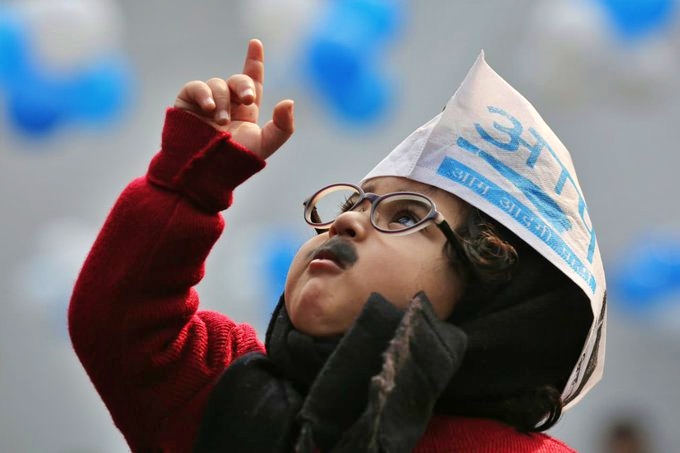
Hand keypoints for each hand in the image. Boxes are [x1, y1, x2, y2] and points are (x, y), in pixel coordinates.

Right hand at [174, 39, 293, 159]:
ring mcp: (207, 102)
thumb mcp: (265, 145)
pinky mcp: (187, 103)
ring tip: (221, 123)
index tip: (255, 43)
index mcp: (246, 110)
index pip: (252, 81)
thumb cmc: (235, 161)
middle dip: (244, 85)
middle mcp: (227, 103)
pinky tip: (209, 109)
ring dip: (223, 101)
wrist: (204, 172)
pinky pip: (196, 87)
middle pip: (237, 80)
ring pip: (218, 84)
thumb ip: (283, 126)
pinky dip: (204, 94)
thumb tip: (289, 101)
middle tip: (247, 100)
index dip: (254, 62)